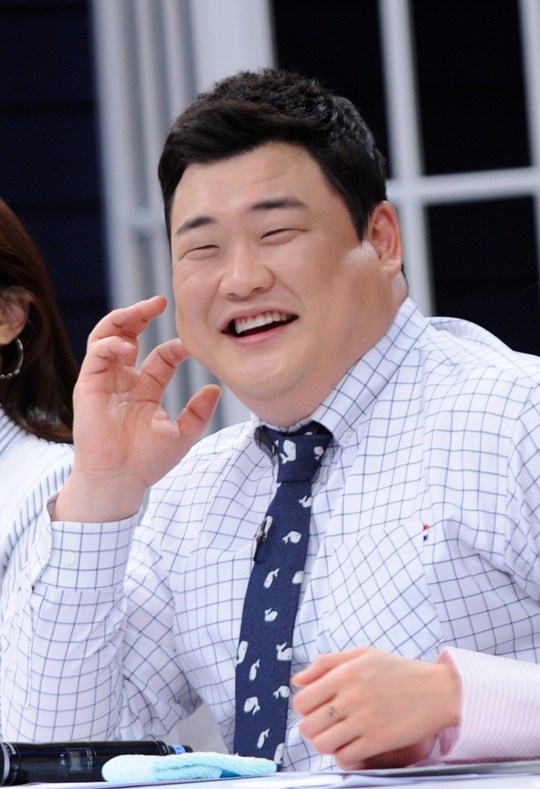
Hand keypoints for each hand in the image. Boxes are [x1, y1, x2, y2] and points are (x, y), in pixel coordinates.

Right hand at [55, 296, 220, 521]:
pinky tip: (128, 346)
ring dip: (123, 318)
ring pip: (108, 335)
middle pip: (129, 335)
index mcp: (145, 389)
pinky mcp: (88, 384)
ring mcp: (105, 380)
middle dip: (141, 315)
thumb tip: (216, 389)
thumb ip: (199, 412)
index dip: (176, 347)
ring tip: (142, 310)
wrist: (120, 480)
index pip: (160, 356)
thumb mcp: (182, 435)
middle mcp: (124, 380)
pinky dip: (110, 343)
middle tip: (159, 301)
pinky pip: (96, 353)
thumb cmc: (147, 462)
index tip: (192, 346)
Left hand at [292, 647, 460, 769]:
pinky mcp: (378, 741)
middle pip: (308, 726)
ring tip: (339, 736)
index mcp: (345, 673)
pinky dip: (345, 755)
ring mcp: (364, 720)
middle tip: (327, 725)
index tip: (317, 708)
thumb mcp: (363, 654)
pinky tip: (355, 744)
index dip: (305, 708)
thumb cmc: (400, 671)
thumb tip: (297, 681)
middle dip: (313, 728)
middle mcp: (351, 696)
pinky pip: (345, 757)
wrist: (438, 691)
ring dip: (327, 743)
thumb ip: (327, 663)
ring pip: (322, 745)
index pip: (302, 701)